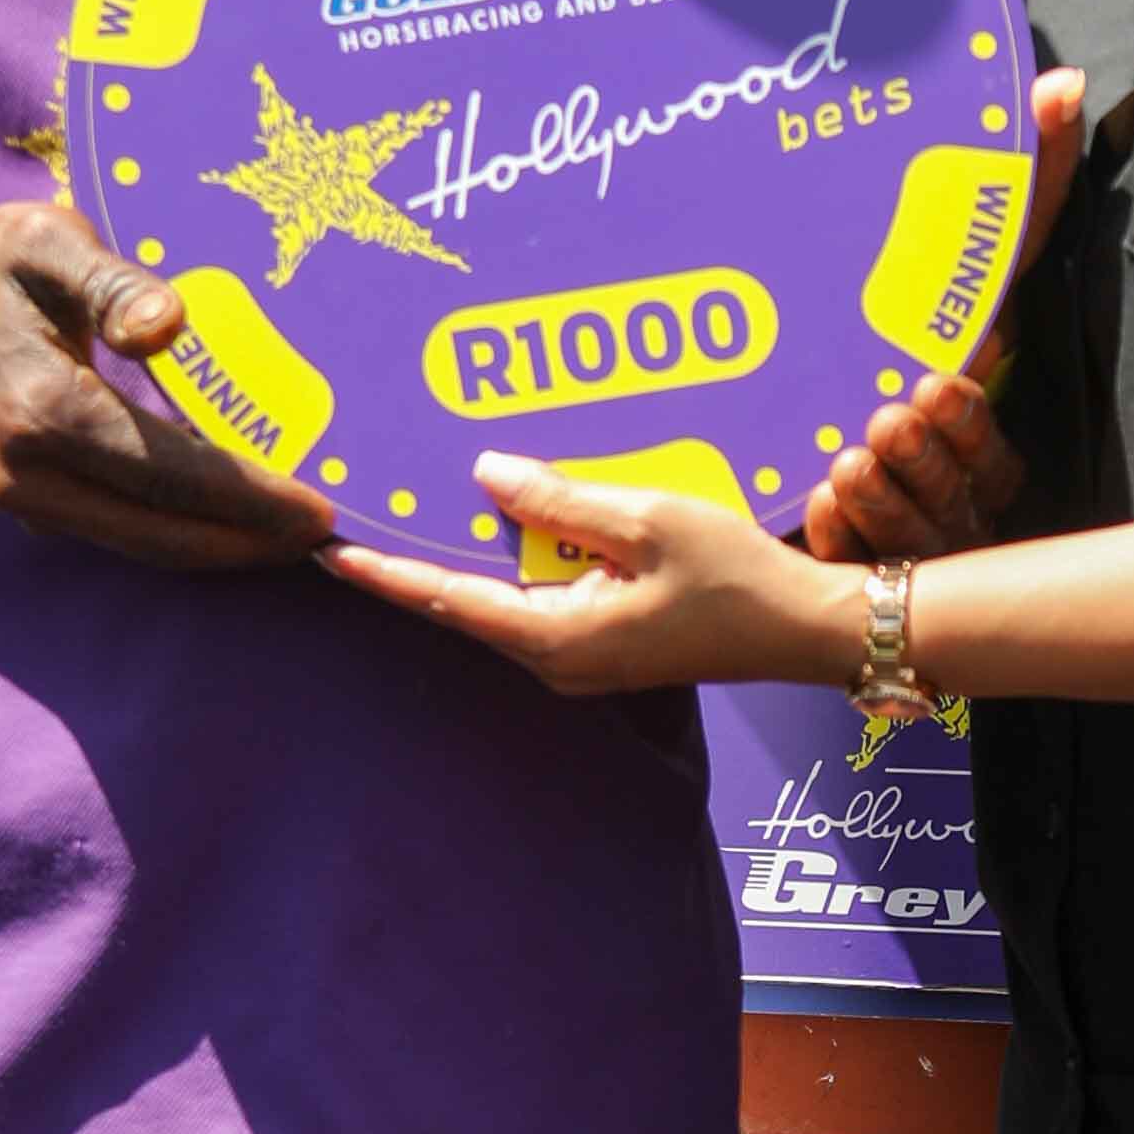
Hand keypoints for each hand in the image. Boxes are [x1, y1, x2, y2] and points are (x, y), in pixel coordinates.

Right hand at [0, 203, 334, 572]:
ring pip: (149, 548)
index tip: (321, 511)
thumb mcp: (46, 243)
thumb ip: (111, 280)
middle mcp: (34, 475)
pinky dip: (189, 534)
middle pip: (168, 536)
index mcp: (47, 410)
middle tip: (337, 534)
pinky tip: (243, 518)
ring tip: (304, 534)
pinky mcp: (32, 510)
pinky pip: (127, 535)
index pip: (171, 474)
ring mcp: (28, 503)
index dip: (251, 499)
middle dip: (256, 544)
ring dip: (228, 548)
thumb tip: (170, 324)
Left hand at [323, 455, 868, 699]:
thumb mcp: (645, 520)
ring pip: (503, 598)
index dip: (385, 573)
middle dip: (415, 557)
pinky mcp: (603, 643)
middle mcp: (556, 658)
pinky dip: (517, 559)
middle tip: (360, 510)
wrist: (804, 628)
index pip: (447, 599)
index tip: (330, 552)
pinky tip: (504, 519)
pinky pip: (540, 597)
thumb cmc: (735, 576)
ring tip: (416, 503)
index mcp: (557, 637)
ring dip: (467, 554)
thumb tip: (484, 474)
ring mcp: (579, 656)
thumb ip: (560, 500)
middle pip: (465, 601)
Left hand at [798, 63, 1080, 568]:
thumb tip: (1062, 83)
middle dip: (928, 467)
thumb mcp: (953, 268)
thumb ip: (1016, 186)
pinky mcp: (835, 570)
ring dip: (885, 505)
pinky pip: (839, 574)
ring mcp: (895, 549)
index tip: (940, 383)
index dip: (973, 429)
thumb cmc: (890, 336)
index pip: (996, 461)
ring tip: (849, 459)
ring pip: (906, 549)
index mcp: (977, 449)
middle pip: (956, 511)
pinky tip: (814, 506)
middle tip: (889, 416)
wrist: (784, 414)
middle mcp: (946, 506)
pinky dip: (832, 542)